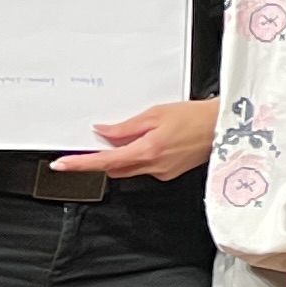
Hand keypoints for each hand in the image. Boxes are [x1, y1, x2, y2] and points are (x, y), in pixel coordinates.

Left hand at [54, 98, 215, 179]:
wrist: (223, 127)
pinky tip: (155, 140)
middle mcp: (153, 166)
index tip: (62, 165)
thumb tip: (103, 132)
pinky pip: (145, 167)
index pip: (104, 161)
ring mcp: (162, 173)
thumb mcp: (156, 113)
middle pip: (115, 168)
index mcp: (147, 150)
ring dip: (123, 155)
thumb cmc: (196, 118)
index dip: (81, 164)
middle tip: (96, 142)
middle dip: (103, 158)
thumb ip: (125, 126)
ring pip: (129, 168)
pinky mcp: (169, 173)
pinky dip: (141, 155)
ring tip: (140, 133)